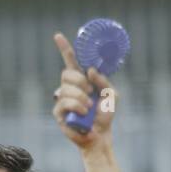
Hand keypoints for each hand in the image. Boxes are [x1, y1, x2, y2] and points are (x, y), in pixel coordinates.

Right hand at [51, 32, 117, 149]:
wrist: (100, 135)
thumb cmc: (104, 115)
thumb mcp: (112, 94)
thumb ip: (103, 81)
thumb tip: (89, 71)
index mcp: (81, 80)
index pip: (70, 61)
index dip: (64, 48)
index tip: (58, 36)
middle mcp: (69, 87)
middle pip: (67, 73)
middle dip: (80, 81)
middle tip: (90, 92)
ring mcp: (62, 99)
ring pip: (66, 88)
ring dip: (81, 97)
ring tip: (88, 108)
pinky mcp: (58, 112)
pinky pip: (64, 102)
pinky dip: (77, 106)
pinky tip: (83, 113)